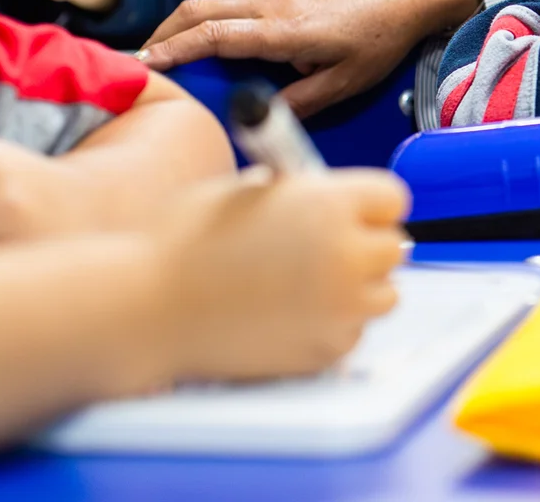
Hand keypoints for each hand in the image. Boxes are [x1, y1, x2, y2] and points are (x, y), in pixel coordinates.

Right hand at [138, 0, 481, 116]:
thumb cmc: (382, 36)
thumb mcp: (346, 82)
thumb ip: (301, 102)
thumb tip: (260, 113)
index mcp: (281, 30)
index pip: (211, 35)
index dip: (172, 51)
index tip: (141, 66)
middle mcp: (270, 6)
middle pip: (198, 11)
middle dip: (161, 34)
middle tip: (138, 62)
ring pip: (214, 5)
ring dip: (183, 26)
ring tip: (164, 56)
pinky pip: (236, 5)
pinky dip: (210, 22)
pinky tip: (211, 46)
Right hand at [153, 169, 407, 381]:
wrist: (146, 309)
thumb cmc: (183, 243)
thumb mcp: (248, 190)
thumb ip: (301, 193)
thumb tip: (330, 199)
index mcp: (330, 204)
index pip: (393, 199)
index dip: (368, 205)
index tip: (350, 213)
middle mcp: (347, 254)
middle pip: (392, 247)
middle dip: (364, 247)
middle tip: (322, 252)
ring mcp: (341, 307)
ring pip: (381, 294)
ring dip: (355, 289)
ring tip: (301, 286)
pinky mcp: (326, 350)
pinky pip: (351, 332)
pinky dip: (330, 327)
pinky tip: (285, 317)